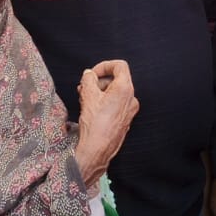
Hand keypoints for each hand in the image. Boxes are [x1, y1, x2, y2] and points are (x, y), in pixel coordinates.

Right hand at [76, 60, 137, 183]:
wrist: (97, 149)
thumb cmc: (95, 124)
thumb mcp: (87, 95)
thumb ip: (88, 79)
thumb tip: (89, 74)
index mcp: (125, 89)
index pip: (119, 66)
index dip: (104, 66)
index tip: (92, 74)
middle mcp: (131, 98)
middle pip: (116, 79)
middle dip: (99, 81)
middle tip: (84, 87)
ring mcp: (129, 110)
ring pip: (114, 93)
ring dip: (99, 92)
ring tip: (84, 98)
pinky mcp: (124, 120)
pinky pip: (115, 104)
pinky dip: (104, 102)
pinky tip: (91, 109)